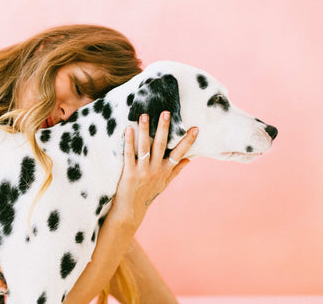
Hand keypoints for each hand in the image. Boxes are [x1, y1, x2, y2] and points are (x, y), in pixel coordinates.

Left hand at [111, 112, 197, 228]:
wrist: (130, 211)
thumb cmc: (147, 195)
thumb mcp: (164, 184)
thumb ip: (175, 171)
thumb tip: (188, 159)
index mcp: (165, 171)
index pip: (179, 153)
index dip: (188, 141)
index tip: (195, 128)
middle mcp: (156, 170)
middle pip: (161, 146)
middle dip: (164, 128)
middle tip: (165, 112)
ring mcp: (142, 171)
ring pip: (144, 147)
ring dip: (145, 131)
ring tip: (144, 115)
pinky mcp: (128, 173)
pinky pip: (129, 154)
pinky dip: (128, 141)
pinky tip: (127, 129)